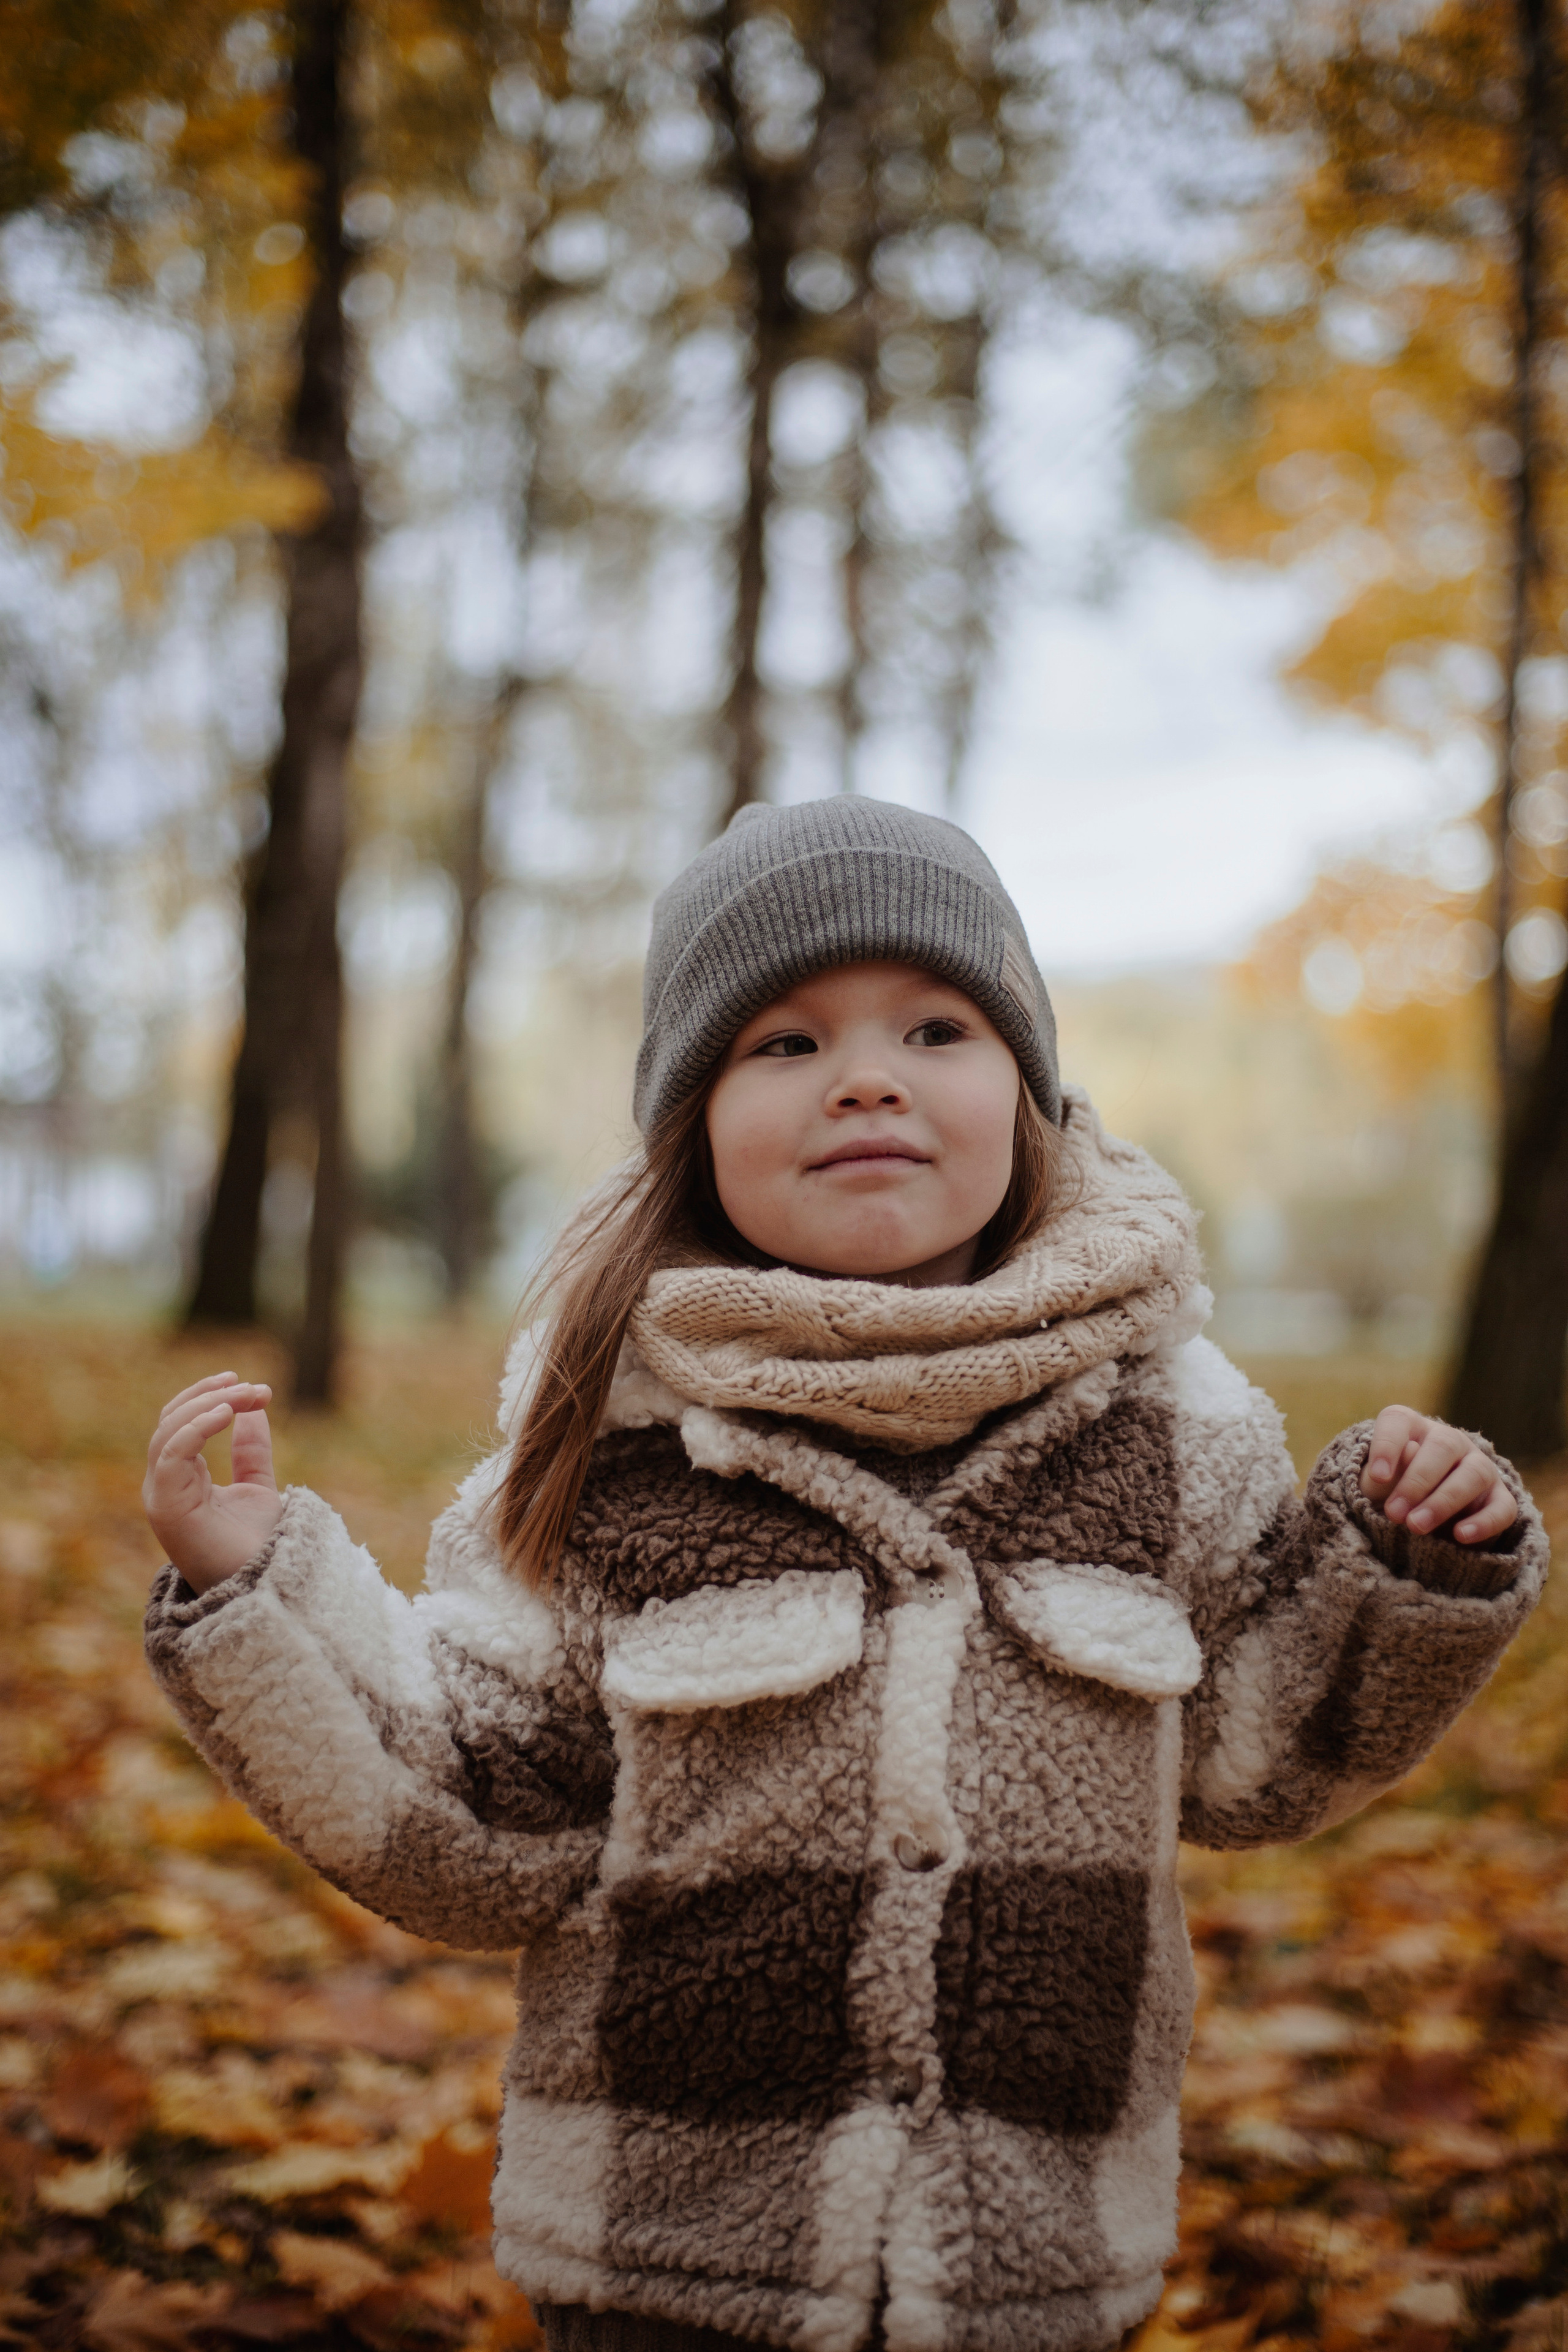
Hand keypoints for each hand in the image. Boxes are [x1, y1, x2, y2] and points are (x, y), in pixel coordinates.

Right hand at [144, 1372, 282, 1593]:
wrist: (261, 1585)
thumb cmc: (255, 1546)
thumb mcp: (257, 1488)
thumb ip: (251, 1451)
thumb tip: (255, 1408)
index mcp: (181, 1477)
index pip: (181, 1421)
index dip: (212, 1396)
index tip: (252, 1386)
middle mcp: (164, 1483)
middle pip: (172, 1420)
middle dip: (213, 1396)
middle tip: (255, 1388)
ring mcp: (161, 1495)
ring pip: (169, 1430)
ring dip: (210, 1406)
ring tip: (246, 1396)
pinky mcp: (166, 1506)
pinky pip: (170, 1454)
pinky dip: (196, 1428)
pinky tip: (227, 1415)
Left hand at [1360, 1406, 1517, 1547]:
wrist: (1421, 1520)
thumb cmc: (1390, 1495)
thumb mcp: (1376, 1488)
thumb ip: (1384, 1475)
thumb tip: (1409, 1451)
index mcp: (1412, 1429)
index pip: (1398, 1420)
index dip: (1387, 1445)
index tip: (1377, 1476)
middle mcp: (1451, 1441)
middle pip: (1443, 1446)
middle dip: (1417, 1482)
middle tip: (1395, 1514)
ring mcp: (1480, 1467)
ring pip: (1474, 1474)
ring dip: (1444, 1502)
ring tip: (1416, 1526)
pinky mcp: (1499, 1498)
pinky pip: (1501, 1508)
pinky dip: (1483, 1523)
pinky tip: (1460, 1536)